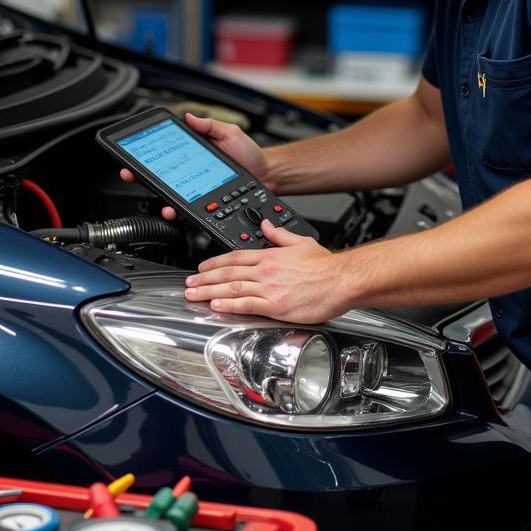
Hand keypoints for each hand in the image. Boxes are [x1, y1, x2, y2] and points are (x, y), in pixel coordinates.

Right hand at [120, 111, 270, 220]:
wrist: (268, 175)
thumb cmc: (250, 155)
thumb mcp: (230, 133)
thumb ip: (210, 126)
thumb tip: (190, 117)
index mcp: (194, 156)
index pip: (166, 156)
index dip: (147, 157)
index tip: (132, 155)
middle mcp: (192, 175)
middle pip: (161, 178)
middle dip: (141, 177)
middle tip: (130, 174)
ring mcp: (197, 192)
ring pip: (171, 198)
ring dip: (159, 199)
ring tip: (157, 198)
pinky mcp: (205, 206)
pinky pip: (188, 212)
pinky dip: (178, 213)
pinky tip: (173, 211)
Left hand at [184, 221, 348, 323]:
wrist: (341, 280)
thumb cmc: (327, 266)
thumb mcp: (301, 242)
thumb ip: (280, 234)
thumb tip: (267, 225)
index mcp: (271, 255)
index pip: (235, 257)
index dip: (215, 262)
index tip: (202, 267)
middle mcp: (266, 271)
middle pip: (227, 273)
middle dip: (204, 278)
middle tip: (189, 283)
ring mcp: (269, 288)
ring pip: (231, 288)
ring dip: (208, 292)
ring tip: (194, 295)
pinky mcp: (275, 306)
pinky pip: (246, 304)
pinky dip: (228, 305)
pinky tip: (215, 306)